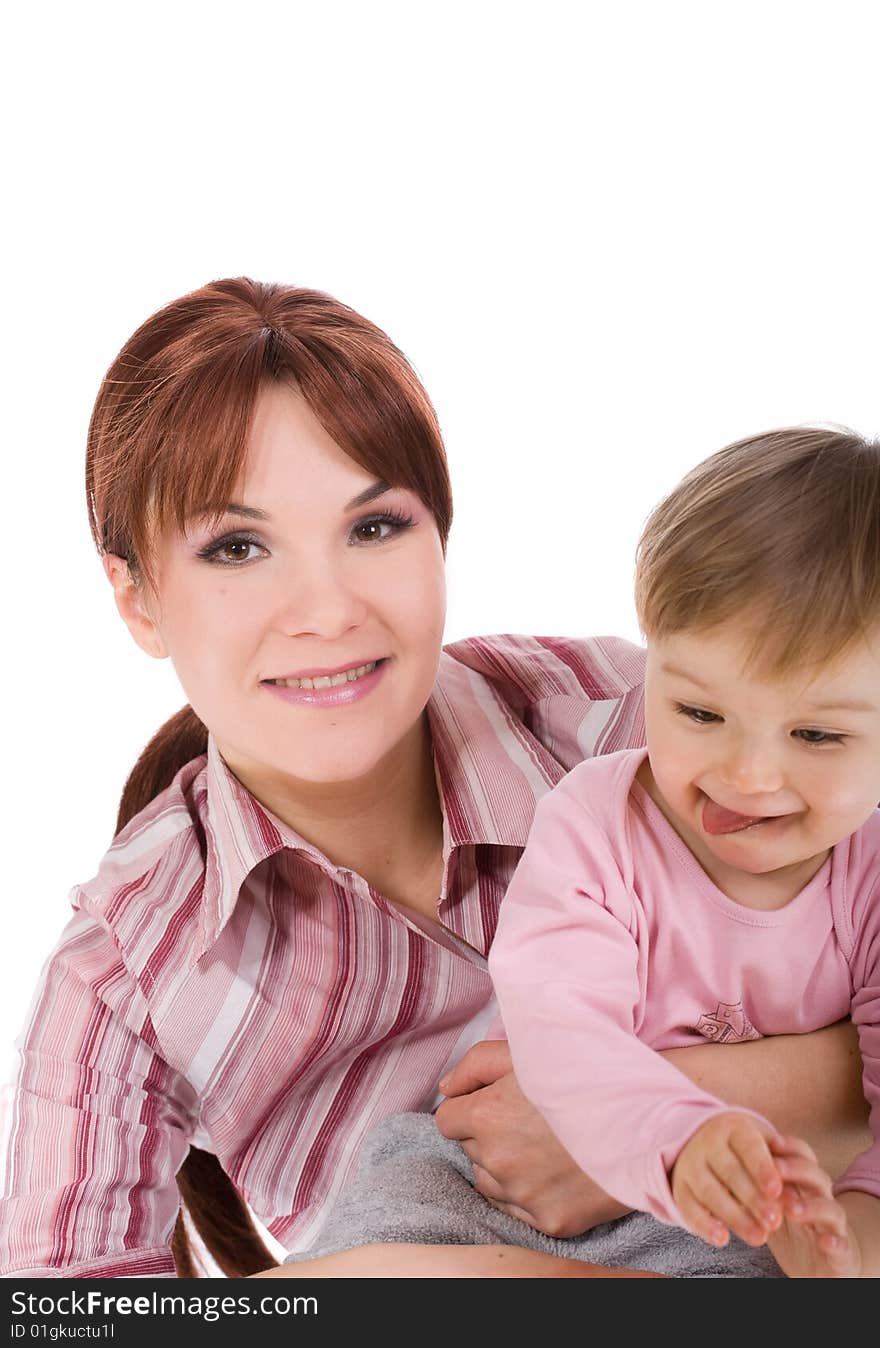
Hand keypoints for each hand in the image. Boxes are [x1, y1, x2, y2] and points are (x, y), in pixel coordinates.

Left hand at [435, 1039, 627, 1236]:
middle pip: (471, 1151)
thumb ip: (474, 1065)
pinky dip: (531, 1193)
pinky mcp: (550, 1221)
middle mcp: (498, 1160)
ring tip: (544, 1146)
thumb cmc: (584, 1073)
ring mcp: (524, 1195)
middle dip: (490, 1136)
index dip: (471, 1109)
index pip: (447, 1120)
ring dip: (505, 1167)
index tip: (496, 1104)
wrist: (646, 1114)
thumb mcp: (525, 1051)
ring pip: (490, 1184)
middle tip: (530, 1120)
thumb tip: (446, 1090)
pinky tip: (557, 1170)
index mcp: (486, 1116)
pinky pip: (519, 1209)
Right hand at [671, 1112, 784, 1247]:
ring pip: (709, 1191)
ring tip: (759, 1237)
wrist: (702, 1141)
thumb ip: (780, 1170)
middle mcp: (708, 1142)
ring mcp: (690, 1164)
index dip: (762, 1168)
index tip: (776, 1191)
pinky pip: (688, 1206)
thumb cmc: (746, 1150)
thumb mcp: (763, 1147)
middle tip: (775, 1222)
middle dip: (753, 1199)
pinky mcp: (679, 1186)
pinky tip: (723, 1239)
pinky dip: (704, 1224)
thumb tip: (794, 1198)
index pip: (748, 1146)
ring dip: (735, 1216)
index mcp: (734, 1128)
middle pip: (730, 1171)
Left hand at [766, 1135, 861, 1277]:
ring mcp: (833, 1226)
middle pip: (817, 1176)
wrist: (824, 1264)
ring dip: (811, 1206)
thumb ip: (756, 1189)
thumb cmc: (792, 1229)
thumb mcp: (772, 1207)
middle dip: (797, 1170)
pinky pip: (843, 1245)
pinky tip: (825, 1241)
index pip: (803, 1157)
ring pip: (831, 1208)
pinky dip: (835, 1242)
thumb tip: (724, 1171)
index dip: (791, 1147)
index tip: (772, 1141)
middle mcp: (822, 1200)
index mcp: (804, 1184)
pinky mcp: (842, 1253)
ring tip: (790, 1208)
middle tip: (775, 1169)